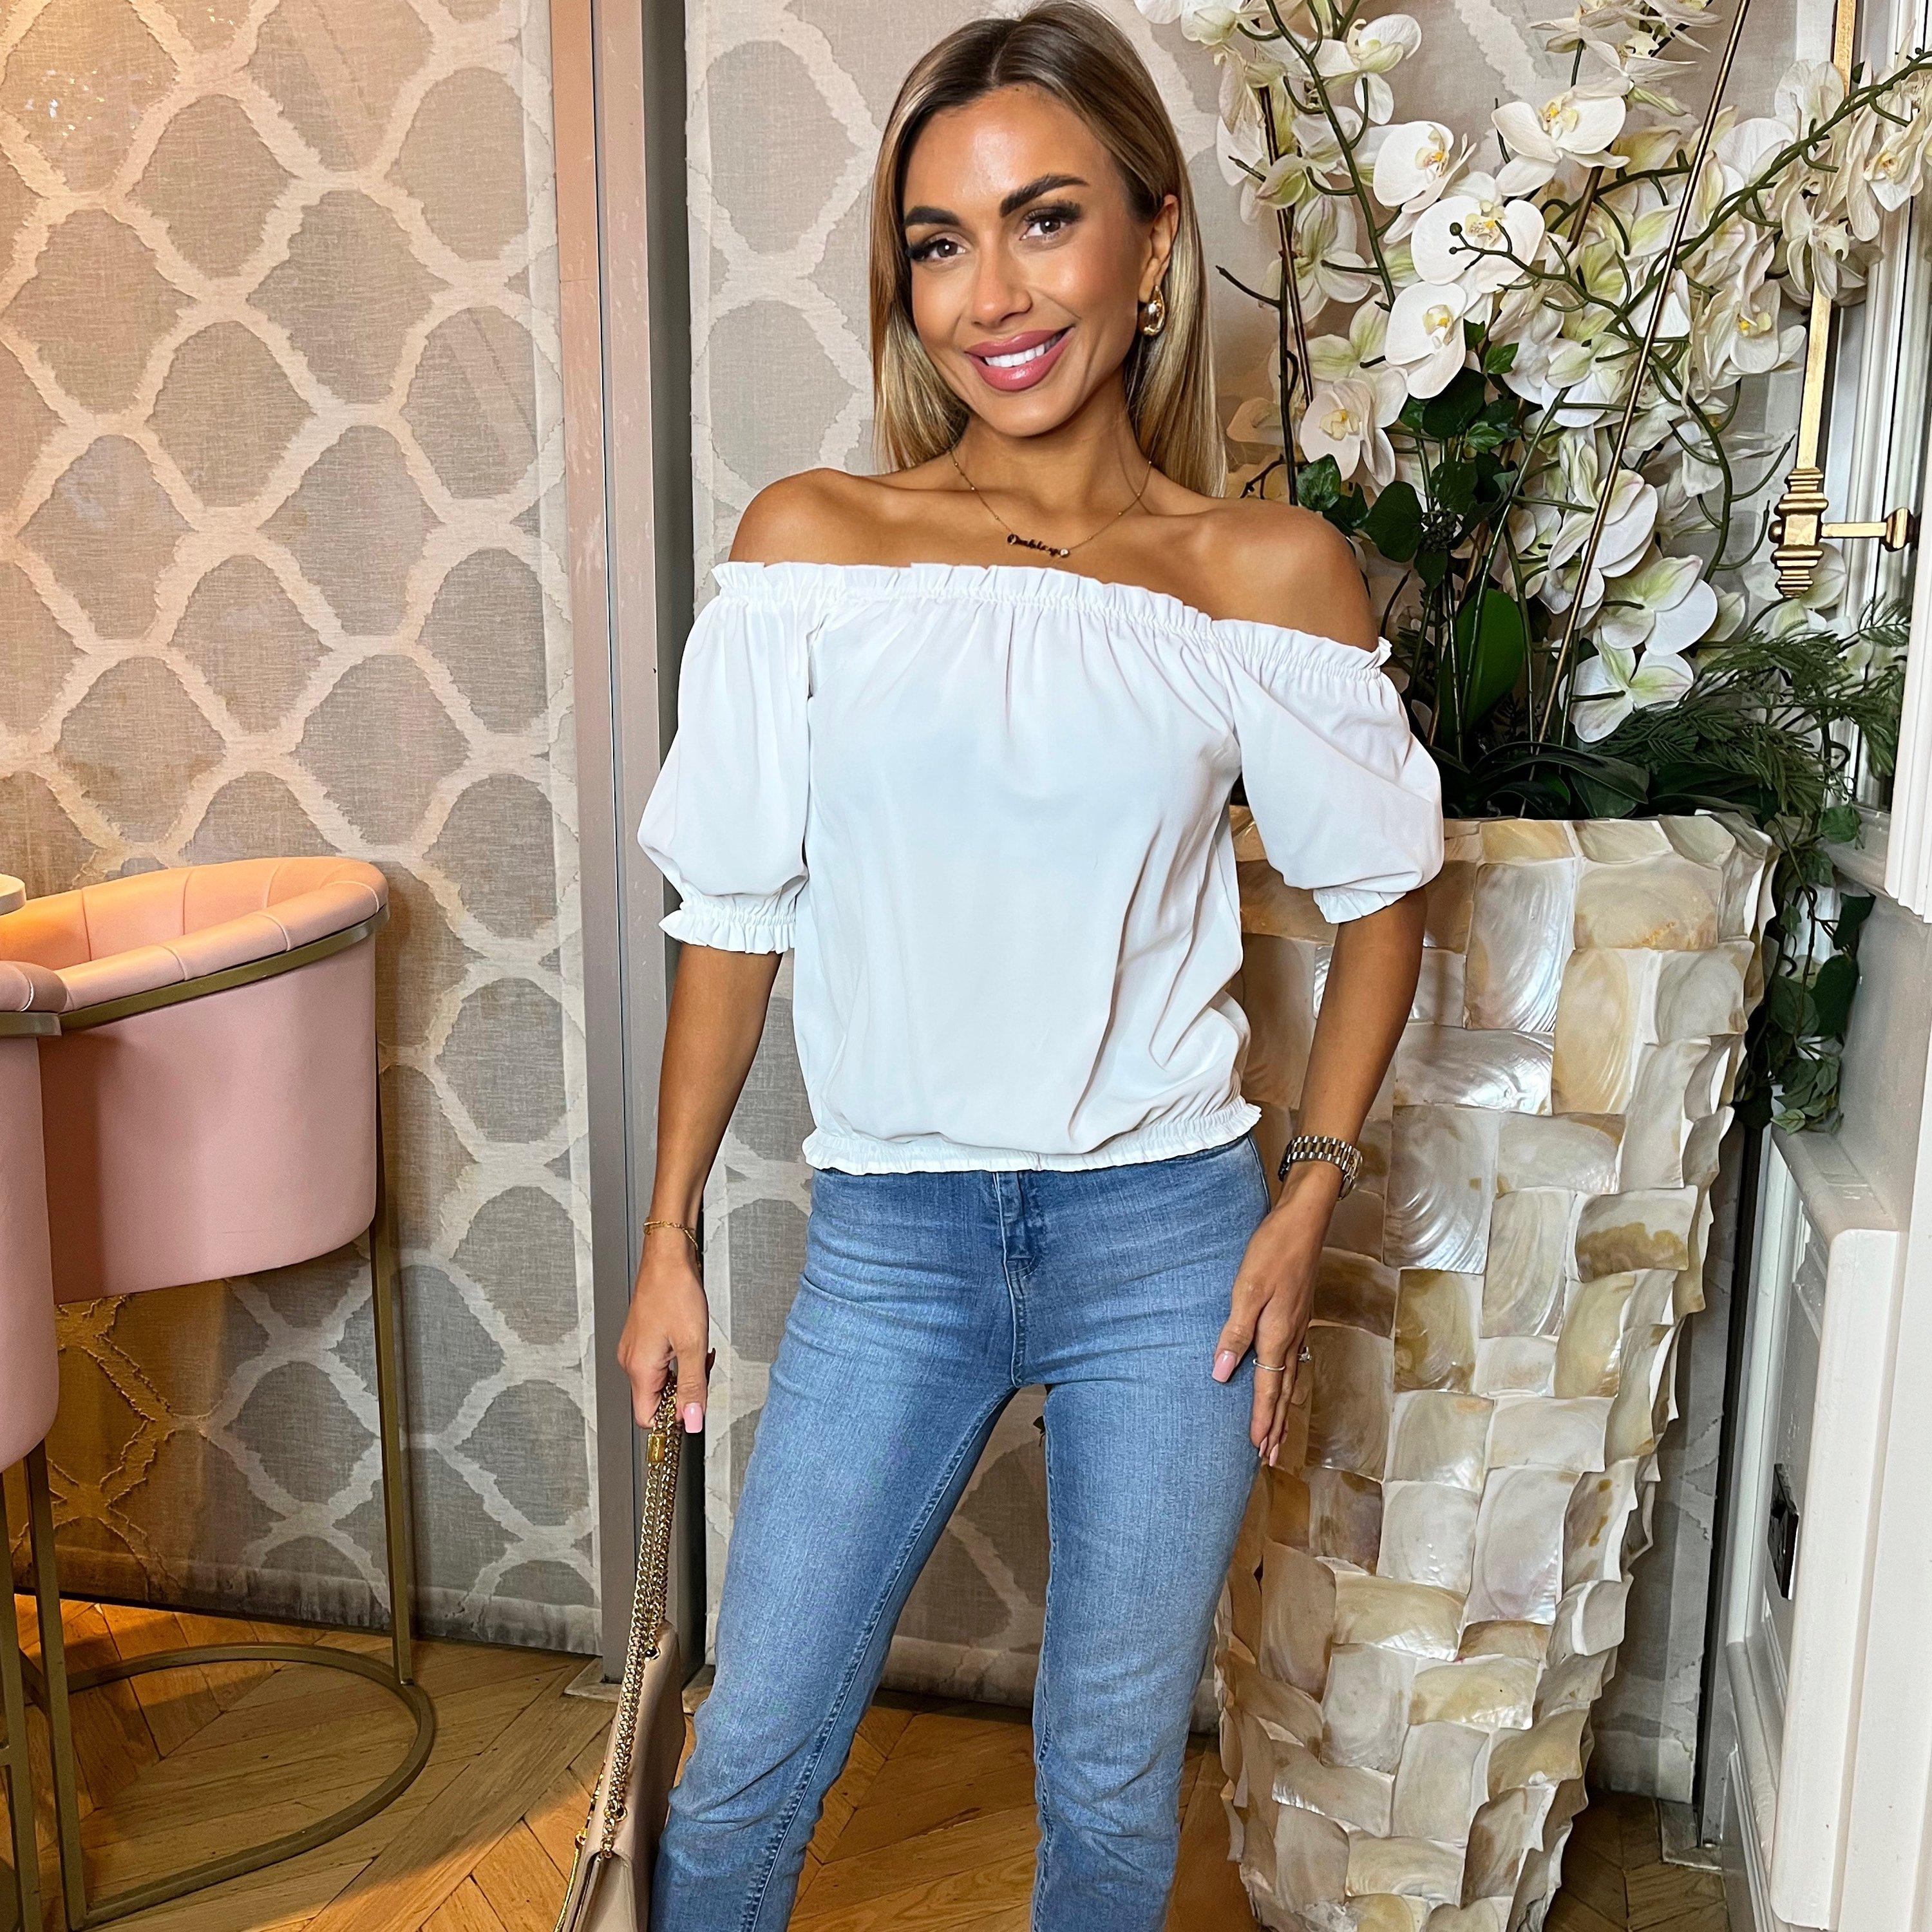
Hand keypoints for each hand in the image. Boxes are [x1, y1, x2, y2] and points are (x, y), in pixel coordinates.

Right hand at [617, 1224, 714, 1432]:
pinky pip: (660, 1362)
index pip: (647, 1418)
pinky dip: (678, 1358)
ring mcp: (635, 1349)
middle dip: (684, 1390)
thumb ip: (693, 1387)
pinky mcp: (642, 1338)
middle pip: (656, 1399)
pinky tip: (690, 1342)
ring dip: (684, 1373)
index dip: (672, 1419)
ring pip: (661, 1380)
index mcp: (639, 1368)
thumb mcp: (692, 1345)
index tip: (693, 1409)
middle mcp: (631, 1361)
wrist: (668, 1257)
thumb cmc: (674, 1291)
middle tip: (702, 1368)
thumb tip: (692, 1421)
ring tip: (698, 1350)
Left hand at [1211, 1163, 1336, 1465]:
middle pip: (1283, 1391)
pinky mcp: (1299, 1316)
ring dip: (1283, 1409)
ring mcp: (1298, 1327)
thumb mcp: (1246, 1288)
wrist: (1305, 1222)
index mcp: (1277, 1333)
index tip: (1256, 1448)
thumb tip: (1221, 1371)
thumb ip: (1234, 1331)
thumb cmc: (1273, 1250)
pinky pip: (1294, 1361)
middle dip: (1276, 1425)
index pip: (1267, 1387)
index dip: (1261, 1418)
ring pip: (1291, 1379)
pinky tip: (1285, 1385)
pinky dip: (1289, 1384)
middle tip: (1270, 1458)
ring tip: (1278, 1434)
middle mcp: (1291, 1336)